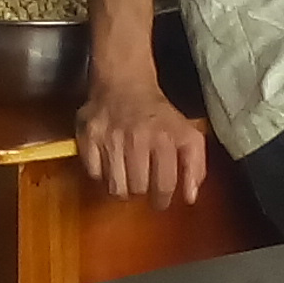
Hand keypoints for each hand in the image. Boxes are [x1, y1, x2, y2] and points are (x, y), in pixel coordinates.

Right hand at [78, 70, 209, 207]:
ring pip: (114, 186)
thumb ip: (195, 166)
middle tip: (141, 184)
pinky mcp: (88, 136)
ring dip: (122, 186)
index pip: (164, 185)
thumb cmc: (158, 113)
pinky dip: (101, 173)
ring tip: (126, 176)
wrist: (124, 81)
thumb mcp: (188, 134)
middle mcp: (136, 139)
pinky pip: (93, 173)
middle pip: (137, 189)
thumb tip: (190, 197)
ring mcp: (109, 138)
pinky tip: (109, 163)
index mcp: (164, 139)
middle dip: (141, 191)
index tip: (160, 200)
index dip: (163, 198)